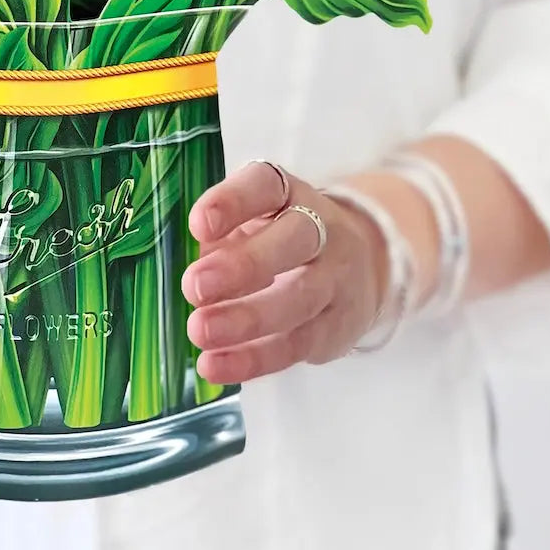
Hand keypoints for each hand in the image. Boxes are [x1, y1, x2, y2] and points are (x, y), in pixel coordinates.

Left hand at [182, 162, 387, 383]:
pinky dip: (254, 359)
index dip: (232, 202)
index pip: (266, 185)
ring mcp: (336, 278)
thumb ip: (223, 238)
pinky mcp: (338, 326)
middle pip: (293, 240)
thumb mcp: (253, 221)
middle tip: (194, 286)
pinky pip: (297, 344)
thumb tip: (192, 270)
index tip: (198, 224)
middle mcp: (322, 228)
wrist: (357, 263)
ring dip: (245, 319)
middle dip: (242, 265)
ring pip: (298, 299)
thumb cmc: (281, 237)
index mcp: (289, 193)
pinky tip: (216, 364)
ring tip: (199, 331)